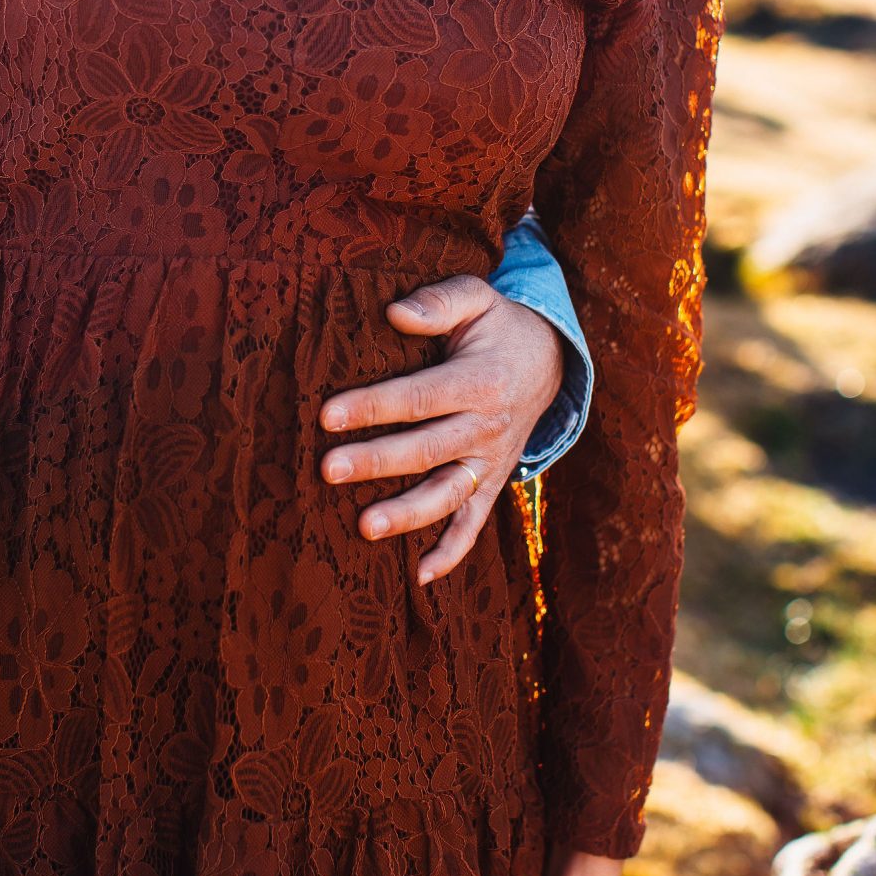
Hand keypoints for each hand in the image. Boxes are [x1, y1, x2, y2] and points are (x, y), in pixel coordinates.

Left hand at [316, 274, 563, 585]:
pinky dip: (452, 553)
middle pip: (426, 449)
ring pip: (448, 495)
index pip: (419, 397)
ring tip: (364, 528)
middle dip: (376, 461)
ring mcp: (491, 462)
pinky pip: (474, 524)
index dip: (374, 406)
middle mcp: (488, 427)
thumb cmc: (496, 325)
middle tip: (326, 469)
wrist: (549, 361)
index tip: (327, 415)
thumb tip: (395, 313)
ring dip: (407, 514)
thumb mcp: (478, 297)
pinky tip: (419, 577)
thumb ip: (439, 301)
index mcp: (481, 380)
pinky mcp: (491, 484)